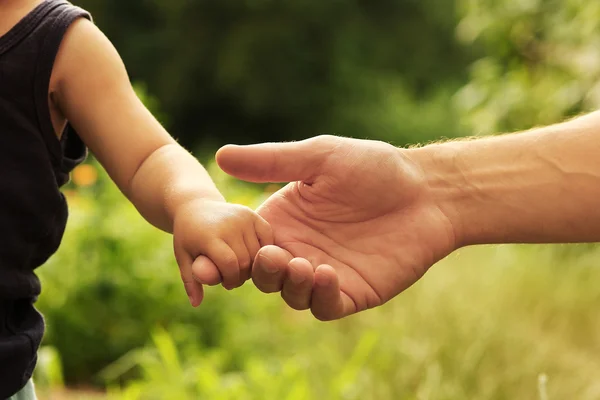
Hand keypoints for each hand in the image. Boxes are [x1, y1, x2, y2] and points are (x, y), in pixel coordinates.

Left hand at [173, 199, 271, 306]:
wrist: (196, 206)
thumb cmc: (188, 237)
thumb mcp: (184, 257)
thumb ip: (191, 281)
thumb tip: (196, 304)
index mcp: (210, 235)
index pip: (229, 264)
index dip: (231, 279)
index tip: (226, 284)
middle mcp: (228, 224)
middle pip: (246, 260)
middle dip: (241, 276)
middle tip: (234, 278)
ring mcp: (242, 217)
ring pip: (258, 253)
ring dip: (252, 266)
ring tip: (240, 268)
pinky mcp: (253, 214)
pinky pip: (267, 239)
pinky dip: (263, 252)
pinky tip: (251, 256)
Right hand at [215, 135, 457, 319]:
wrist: (427, 191)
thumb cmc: (374, 167)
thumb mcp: (319, 157)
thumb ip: (272, 161)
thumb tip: (220, 155)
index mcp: (285, 220)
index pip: (248, 243)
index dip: (234, 249)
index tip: (223, 248)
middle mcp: (300, 249)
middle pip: (265, 275)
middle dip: (263, 271)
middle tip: (273, 257)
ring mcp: (325, 273)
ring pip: (291, 294)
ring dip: (289, 285)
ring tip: (302, 265)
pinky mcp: (353, 292)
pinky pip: (326, 305)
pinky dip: (320, 296)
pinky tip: (326, 274)